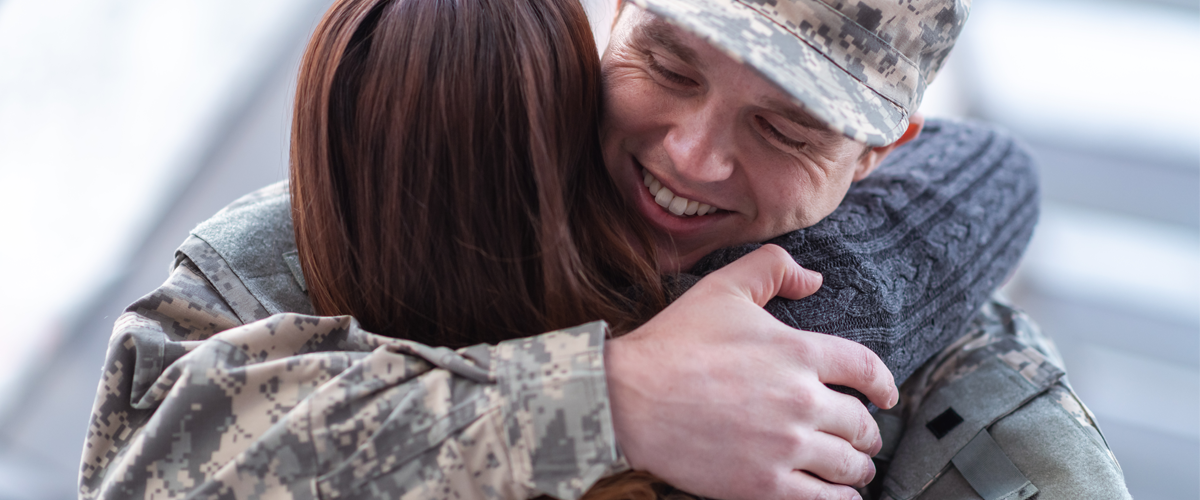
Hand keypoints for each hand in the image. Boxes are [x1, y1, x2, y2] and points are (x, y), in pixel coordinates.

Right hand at [606, 244, 897, 499]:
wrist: (628, 397)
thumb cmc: (673, 343)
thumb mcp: (723, 288)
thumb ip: (773, 268)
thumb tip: (815, 280)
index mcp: (798, 352)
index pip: (866, 369)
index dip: (884, 384)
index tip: (887, 395)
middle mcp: (802, 400)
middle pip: (861, 423)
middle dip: (868, 432)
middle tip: (864, 437)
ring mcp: (785, 446)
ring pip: (848, 465)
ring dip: (858, 468)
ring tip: (856, 470)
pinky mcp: (764, 484)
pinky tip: (840, 496)